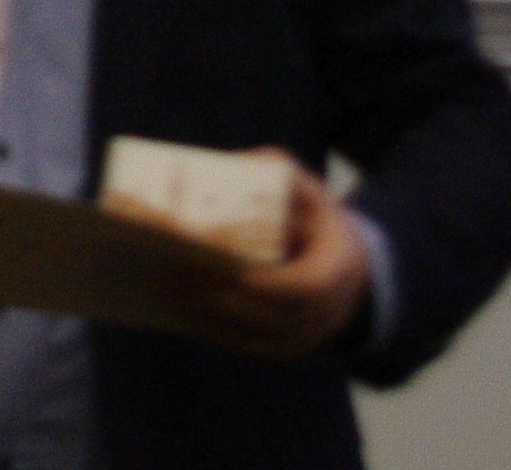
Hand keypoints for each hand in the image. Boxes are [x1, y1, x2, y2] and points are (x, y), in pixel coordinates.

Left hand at [171, 154, 370, 359]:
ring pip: (257, 339)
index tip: (231, 272)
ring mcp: (310, 334)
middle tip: (174, 276)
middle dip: (222, 301)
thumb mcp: (304, 188)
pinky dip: (216, 333)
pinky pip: (251, 347)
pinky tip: (181, 312)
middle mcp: (329, 308)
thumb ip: (276, 173)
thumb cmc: (313, 217)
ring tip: (166, 292)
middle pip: (272, 317)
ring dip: (210, 320)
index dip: (268, 285)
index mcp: (339, 264)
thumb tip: (230, 164)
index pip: (306, 288)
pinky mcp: (287, 346)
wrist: (344, 261)